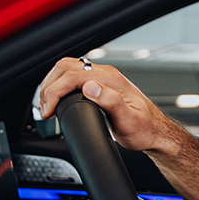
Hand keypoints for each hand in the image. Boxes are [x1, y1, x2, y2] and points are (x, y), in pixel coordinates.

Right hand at [33, 56, 184, 154]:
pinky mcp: (99, 84)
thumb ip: (111, 102)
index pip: (72, 76)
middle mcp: (106, 74)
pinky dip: (59, 85)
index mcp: (111, 79)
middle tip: (43, 108)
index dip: (54, 91)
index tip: (47, 110)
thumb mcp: (128, 120)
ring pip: (67, 69)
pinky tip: (56, 99)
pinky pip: (73, 76)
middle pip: (65, 67)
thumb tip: (90, 88)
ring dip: (51, 84)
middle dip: (48, 86)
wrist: (155, 132)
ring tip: (46, 105)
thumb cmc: (144, 129)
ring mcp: (102, 77)